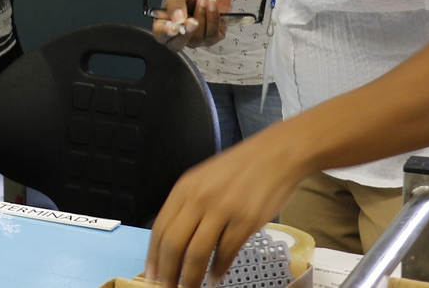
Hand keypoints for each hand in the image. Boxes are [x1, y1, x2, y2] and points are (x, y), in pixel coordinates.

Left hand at [146, 132, 306, 287]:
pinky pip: (226, 252)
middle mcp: (199, 199)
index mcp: (184, 188)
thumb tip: (175, 239)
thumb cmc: (241, 168)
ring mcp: (223, 210)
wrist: (277, 154)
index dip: (154, 255)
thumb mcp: (204, 178)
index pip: (160, 228)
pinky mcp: (246, 220)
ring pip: (197, 253)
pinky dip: (218, 269)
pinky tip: (216, 277)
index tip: (151, 274)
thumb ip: (189, 204)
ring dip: (191, 277)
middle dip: (168, 272)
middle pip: (174, 244)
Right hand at [152, 0, 233, 50]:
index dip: (165, 34)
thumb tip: (177, 20)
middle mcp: (179, 34)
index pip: (160, 35)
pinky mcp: (212, 37)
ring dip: (202, 15)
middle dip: (187, 32)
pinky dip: (213, 17)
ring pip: (197, 38)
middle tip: (193, 20)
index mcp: (165, 22)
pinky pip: (212, 35)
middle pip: (177, 45)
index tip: (174, 28)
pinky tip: (212, 3)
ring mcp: (196, 38)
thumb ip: (175, 3)